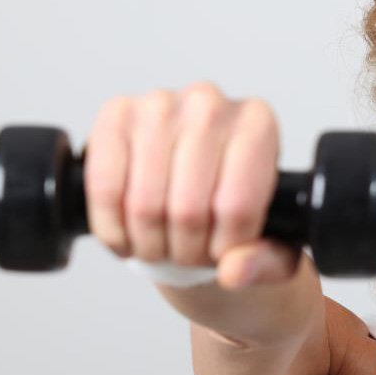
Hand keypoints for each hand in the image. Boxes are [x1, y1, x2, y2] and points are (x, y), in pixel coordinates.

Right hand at [84, 81, 298, 289]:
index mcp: (258, 124)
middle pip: (188, 208)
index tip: (222, 255)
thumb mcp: (271, 247)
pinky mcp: (114, 115)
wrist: (195, 190)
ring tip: (162, 247)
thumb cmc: (237, 213)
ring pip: (144, 204)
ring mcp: (157, 104)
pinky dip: (113, 229)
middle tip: (188, 256)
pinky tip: (128, 238)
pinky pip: (104, 189)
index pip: (236, 206)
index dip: (224, 247)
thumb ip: (266, 263)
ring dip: (149, 244)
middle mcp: (208, 102)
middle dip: (185, 251)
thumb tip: (234, 271)